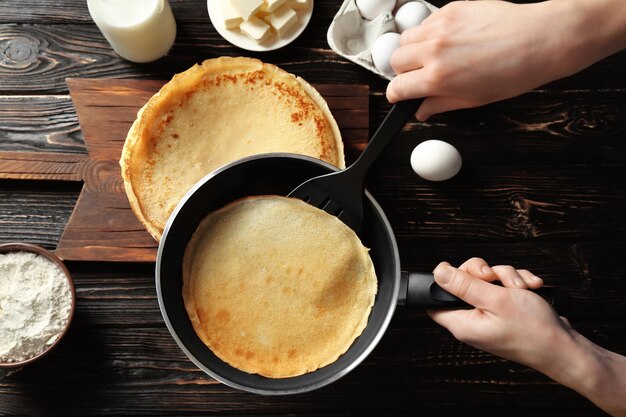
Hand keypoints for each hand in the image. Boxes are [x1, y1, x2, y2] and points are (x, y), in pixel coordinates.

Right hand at [386, 0, 625, 120]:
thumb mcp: (474, 99)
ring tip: (432, 56)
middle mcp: (434, 51)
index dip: (396, 95)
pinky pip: (425, 22)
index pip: (397, 88)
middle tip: (420, 76)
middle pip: (395, 60)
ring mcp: (440, 27)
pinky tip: (448, 40)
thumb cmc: (515, 71)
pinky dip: (429, 33)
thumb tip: (422, 111)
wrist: (541, 39)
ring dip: (412, 50)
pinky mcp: (450, 9)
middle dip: (403, 71)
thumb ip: (441, 104)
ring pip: (405, 38)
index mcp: (438, 78)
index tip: (400, 95)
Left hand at [427, 258, 572, 373]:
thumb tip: (438, 272)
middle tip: (496, 278)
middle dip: (485, 272)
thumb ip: (464, 284)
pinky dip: (518, 284)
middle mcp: (473, 320)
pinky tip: (532, 289)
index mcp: (462, 323)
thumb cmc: (533, 330)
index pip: (436, 299)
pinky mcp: (506, 311)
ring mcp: (490, 315)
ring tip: (522, 289)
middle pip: (464, 282)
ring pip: (488, 280)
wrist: (565, 347)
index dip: (446, 280)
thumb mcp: (496, 300)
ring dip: (507, 277)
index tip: (463, 273)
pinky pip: (504, 287)